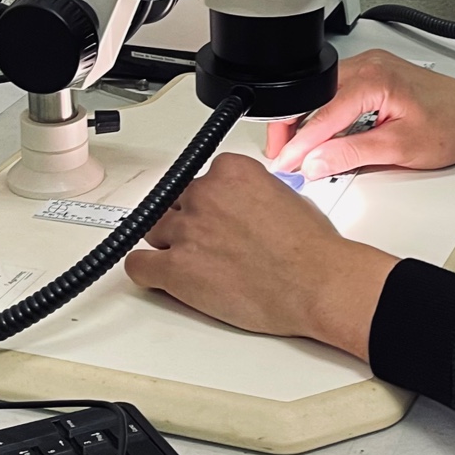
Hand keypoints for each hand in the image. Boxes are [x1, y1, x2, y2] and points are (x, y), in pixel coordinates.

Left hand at [123, 153, 396, 359]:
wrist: (316, 284)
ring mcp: (187, 230)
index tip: (212, 213)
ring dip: (168, 244)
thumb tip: (244, 205)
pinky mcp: (176, 269)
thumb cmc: (311, 248)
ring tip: (190, 261)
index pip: (198, 177)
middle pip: (173, 202)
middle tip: (206, 241)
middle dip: (186, 221)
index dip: (206, 200)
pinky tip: (160, 276)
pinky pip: (138, 265)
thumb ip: (252, 193)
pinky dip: (146, 271)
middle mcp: (205, 194)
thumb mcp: (288, 196)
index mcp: (231, 171)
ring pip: (153, 230)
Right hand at [265, 48, 454, 178]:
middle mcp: (370, 65)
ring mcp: (372, 67)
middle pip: (314, 97)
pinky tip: (323, 137)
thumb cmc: (454, 126)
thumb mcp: (399, 148)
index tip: (284, 164)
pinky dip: (325, 116)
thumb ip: (352, 154)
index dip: (298, 143)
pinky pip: (337, 94)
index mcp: (375, 78)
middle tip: (284, 158)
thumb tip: (315, 162)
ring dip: (309, 123)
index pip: (322, 114)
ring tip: (301, 152)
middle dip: (294, 128)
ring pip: (323, 95)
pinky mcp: (375, 75)